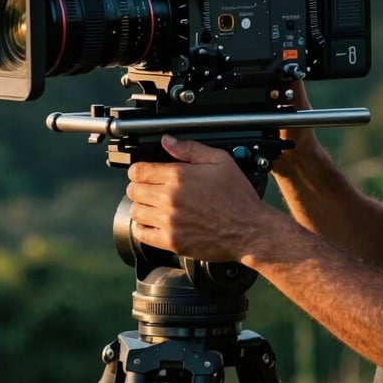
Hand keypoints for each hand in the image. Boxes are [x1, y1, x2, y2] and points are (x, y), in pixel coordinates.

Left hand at [126, 135, 267, 261]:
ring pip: (136, 211)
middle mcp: (169, 199)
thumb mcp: (220, 161)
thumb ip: (190, 149)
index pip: (138, 171)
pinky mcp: (171, 241)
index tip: (143, 172)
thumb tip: (168, 141)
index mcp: (178, 177)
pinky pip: (142, 234)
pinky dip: (143, 228)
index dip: (139, 170)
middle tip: (149, 188)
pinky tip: (153, 223)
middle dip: (139, 186)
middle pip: (133, 190)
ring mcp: (169, 222)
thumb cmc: (238, 197)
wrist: (249, 229)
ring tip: (152, 205)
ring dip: (141, 206)